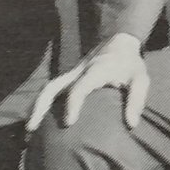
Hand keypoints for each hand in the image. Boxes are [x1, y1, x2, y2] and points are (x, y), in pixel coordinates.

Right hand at [30, 33, 148, 132]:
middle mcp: (78, 72)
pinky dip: (44, 103)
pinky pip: (53, 89)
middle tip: (31, 128)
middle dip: (40, 106)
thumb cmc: (130, 63)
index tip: (69, 122)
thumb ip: (137, 100)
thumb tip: (131, 125)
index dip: (72, 104)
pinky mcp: (70, 77)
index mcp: (94, 72)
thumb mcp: (140, 79)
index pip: (78, 88)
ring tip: (30, 128)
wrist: (120, 42)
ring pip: (48, 88)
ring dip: (37, 106)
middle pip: (52, 87)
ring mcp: (71, 74)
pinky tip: (40, 119)